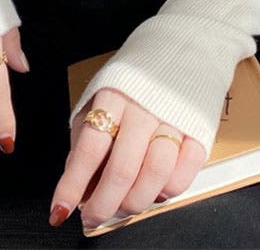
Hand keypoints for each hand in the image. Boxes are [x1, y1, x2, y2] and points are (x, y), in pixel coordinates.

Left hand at [48, 88, 206, 230]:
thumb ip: (87, 135)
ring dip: (135, 203)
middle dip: (102, 205)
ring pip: (154, 176)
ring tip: (123, 206)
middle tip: (93, 216)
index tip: (60, 210)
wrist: (184, 43)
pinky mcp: (199, 128)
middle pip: (122, 170)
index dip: (72, 186)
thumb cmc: (136, 76)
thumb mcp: (100, 93)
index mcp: (113, 95)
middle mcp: (144, 107)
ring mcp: (174, 118)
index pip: (89, 150)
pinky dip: (168, 191)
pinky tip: (156, 189)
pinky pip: (185, 173)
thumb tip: (78, 182)